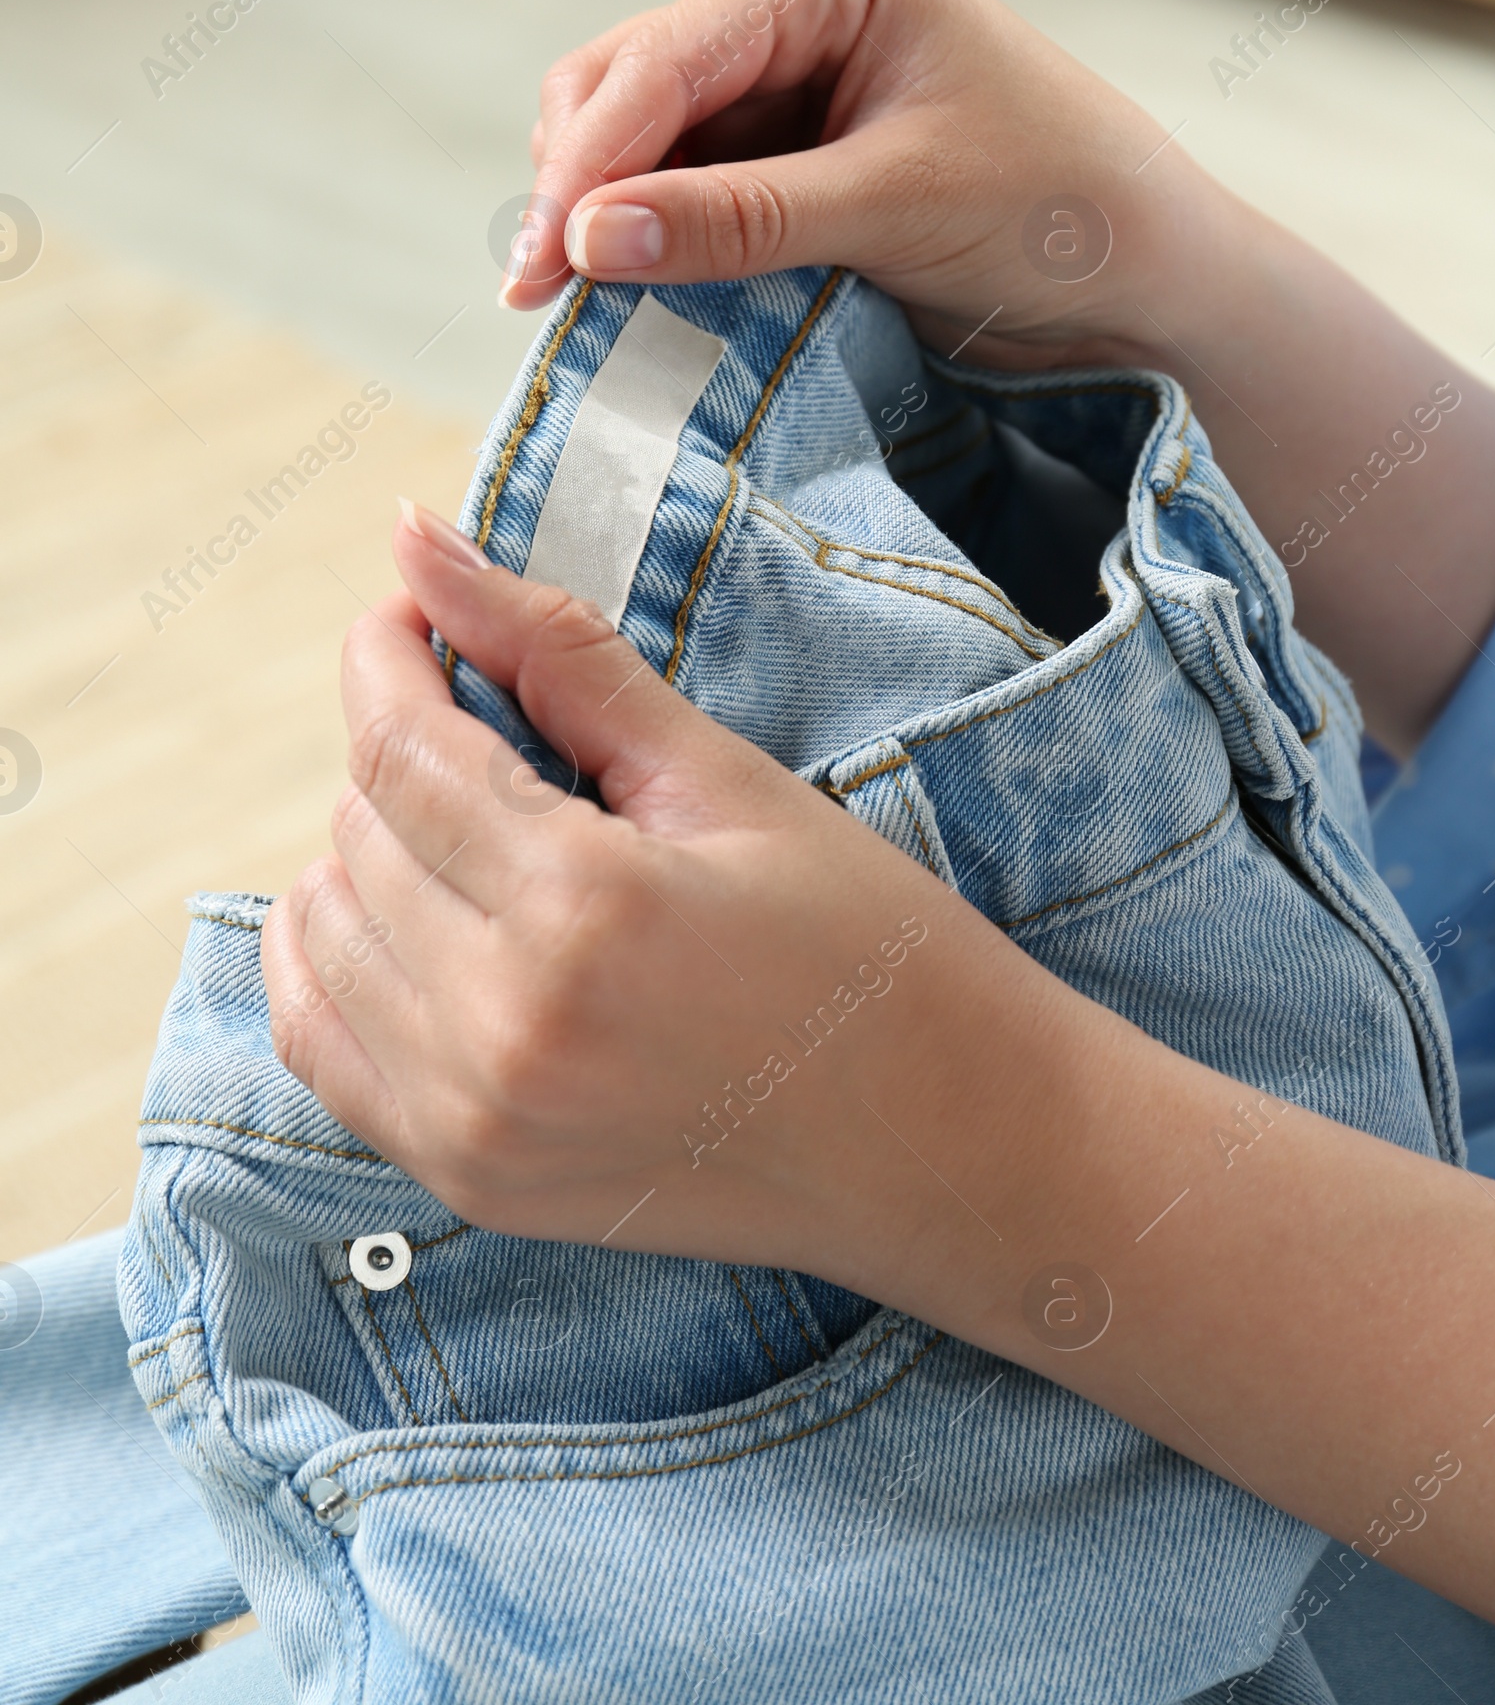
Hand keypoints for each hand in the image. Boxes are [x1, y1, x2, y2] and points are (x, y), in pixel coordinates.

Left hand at [259, 500, 1021, 1276]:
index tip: (413, 612)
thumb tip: (416, 537)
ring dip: (373, 853)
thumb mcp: (726, 779)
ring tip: (482, 830)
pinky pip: (318, 1045)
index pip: (400, 747)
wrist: (952, 1146)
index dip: (388, 655)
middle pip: (357, 829)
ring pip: (320, 930)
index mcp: (584, 909)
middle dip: (405, 746)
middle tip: (500, 724)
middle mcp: (504, 1027)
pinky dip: (337, 961)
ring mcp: (475, 1122)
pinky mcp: (469, 1180)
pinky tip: (416, 917)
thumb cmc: (868, 948)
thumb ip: (559, 656)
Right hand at [503, 0, 1227, 371]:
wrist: (1145, 277)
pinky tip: (630, 293)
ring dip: (601, 214)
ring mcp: (778, 72)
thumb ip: (739, 220)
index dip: (591, 161)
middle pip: (622, 83)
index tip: (541, 260)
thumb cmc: (1061, 210)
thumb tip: (583, 239)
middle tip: (543, 297)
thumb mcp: (896, 211)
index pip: (667, 55)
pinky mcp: (777, 146)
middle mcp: (790, 0)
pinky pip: (672, 184)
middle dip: (580, 184)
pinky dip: (643, 237)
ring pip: (630, 135)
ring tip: (584, 305)